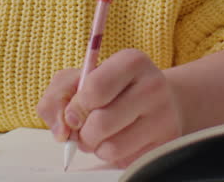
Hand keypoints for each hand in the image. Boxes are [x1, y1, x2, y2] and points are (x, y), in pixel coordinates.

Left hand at [35, 48, 183, 167]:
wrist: (156, 100)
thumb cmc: (110, 88)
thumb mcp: (79, 78)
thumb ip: (57, 96)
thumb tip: (61, 131)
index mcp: (132, 61)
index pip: (94, 89)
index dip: (75, 107)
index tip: (73, 112)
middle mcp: (153, 85)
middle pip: (100, 123)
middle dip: (82, 132)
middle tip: (83, 127)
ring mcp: (164, 116)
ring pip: (111, 148)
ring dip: (95, 146)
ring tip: (100, 134)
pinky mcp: (166, 143)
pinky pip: (124, 161)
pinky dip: (111, 155)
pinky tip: (118, 140)